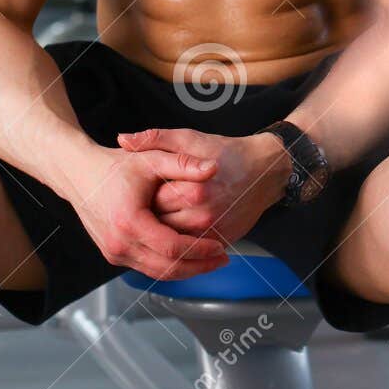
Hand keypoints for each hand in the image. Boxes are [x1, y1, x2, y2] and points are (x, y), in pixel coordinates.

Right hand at [54, 143, 230, 280]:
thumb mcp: (151, 160)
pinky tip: (187, 257)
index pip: (172, 248)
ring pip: (157, 272)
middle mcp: (118, 243)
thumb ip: (183, 164)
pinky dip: (169, 265)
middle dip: (198, 266)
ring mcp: (114, 252)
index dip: (200, 250)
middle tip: (222, 259)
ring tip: (210, 260)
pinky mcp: (114, 254)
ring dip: (185, 270)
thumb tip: (213, 168)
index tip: (220, 247)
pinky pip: (146, 267)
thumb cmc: (113, 166)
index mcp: (128, 222)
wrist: (78, 174)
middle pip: (166, 268)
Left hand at [114, 127, 289, 244]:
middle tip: (143, 207)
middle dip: (150, 218)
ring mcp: (214, 232)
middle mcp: (203, 215)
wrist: (265, 171)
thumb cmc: (227, 152)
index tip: (140, 190)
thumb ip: (155, 139)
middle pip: (161, 226)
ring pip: (174, 242)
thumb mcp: (190, 138)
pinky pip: (191, 249)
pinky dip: (180, 242)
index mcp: (192, 190)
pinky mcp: (222, 241)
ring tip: (156, 218)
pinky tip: (175, 228)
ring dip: (162, 233)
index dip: (142, 197)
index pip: (152, 203)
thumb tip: (122, 139)